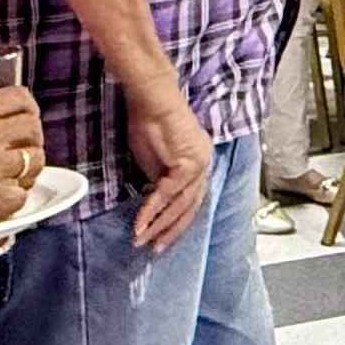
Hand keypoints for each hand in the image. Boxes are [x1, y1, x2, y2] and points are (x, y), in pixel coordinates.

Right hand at [0, 91, 43, 231]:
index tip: (25, 116)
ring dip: (28, 166)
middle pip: (33, 128)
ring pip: (35, 161)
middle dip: (31, 137)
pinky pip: (22, 194)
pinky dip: (16, 195)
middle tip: (23, 147)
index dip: (27, 108)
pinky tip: (3, 194)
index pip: (20, 98)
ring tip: (16, 173)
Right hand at [120, 84, 213, 253]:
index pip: (190, 198)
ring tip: (142, 240)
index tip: (160, 236)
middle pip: (190, 206)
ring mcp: (198, 164)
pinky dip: (151, 211)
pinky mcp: (186, 163)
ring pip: (180, 205)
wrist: (151, 96)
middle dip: (170, 230)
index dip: (175, 219)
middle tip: (154, 248)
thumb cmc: (148, 120)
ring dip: (158, 225)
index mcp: (199, 160)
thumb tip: (155, 199)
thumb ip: (160, 177)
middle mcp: (203, 163)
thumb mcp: (155, 156)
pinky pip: (166, 195)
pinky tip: (140, 224)